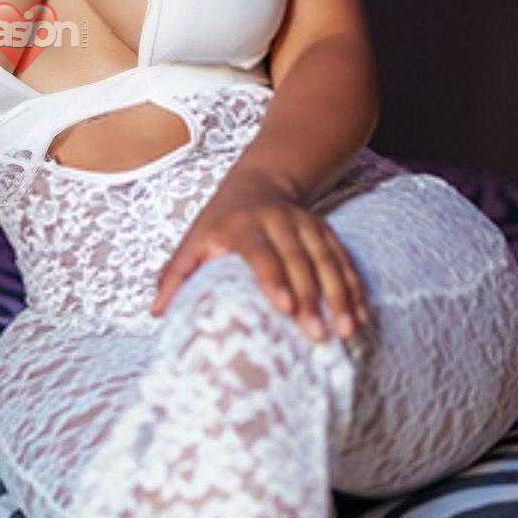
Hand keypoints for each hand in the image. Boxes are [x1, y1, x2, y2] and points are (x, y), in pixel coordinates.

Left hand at [151, 166, 371, 341]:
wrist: (257, 183)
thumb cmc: (217, 224)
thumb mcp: (193, 242)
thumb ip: (175, 276)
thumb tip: (157, 313)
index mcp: (239, 226)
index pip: (259, 252)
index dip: (273, 278)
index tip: (284, 306)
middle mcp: (276, 222)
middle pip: (297, 260)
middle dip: (310, 297)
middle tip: (318, 335)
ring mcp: (304, 225)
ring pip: (326, 260)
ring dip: (339, 296)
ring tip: (346, 332)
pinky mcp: (325, 231)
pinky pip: (343, 260)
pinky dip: (353, 288)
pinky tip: (360, 318)